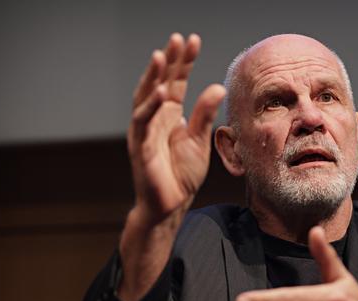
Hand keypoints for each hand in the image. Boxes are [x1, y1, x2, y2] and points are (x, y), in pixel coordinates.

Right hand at [128, 33, 224, 224]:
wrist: (171, 203)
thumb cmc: (182, 173)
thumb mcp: (200, 140)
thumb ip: (205, 114)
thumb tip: (218, 87)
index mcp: (169, 113)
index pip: (176, 81)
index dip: (183, 62)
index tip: (193, 40)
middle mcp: (154, 117)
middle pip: (160, 82)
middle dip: (169, 61)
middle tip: (178, 39)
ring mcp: (144, 130)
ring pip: (145, 97)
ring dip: (152, 77)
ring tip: (162, 56)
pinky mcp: (139, 146)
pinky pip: (142, 123)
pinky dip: (150, 107)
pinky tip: (160, 93)